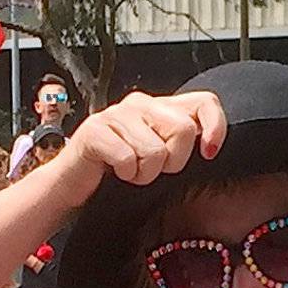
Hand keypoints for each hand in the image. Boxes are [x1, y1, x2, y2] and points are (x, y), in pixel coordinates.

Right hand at [56, 90, 225, 202]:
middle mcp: (140, 104)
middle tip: (152, 169)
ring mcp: (116, 114)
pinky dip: (125, 175)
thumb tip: (211, 144)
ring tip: (129, 171)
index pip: (204, 102)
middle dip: (173, 161)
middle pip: (183, 130)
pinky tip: (113, 172)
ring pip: (155, 150)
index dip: (215, 127)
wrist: (72, 184)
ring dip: (144, 174)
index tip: (208, 153)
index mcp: (160, 107)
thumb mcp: (158, 155)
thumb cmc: (117, 172)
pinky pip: (128, 159)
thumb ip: (181, 142)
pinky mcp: (95, 130)